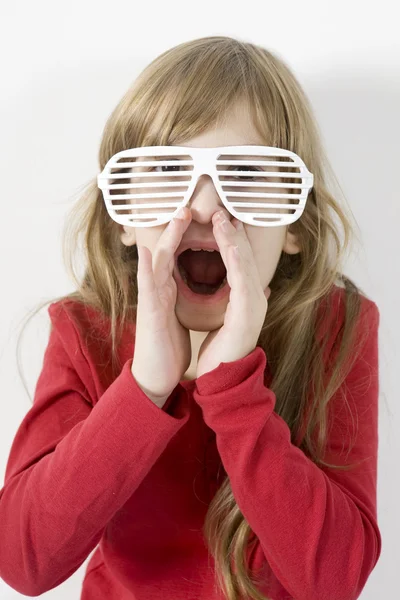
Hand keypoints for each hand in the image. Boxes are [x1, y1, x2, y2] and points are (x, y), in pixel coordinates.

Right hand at [131, 208, 191, 405]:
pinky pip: (148, 287)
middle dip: (178, 228)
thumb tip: (204, 289)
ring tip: (176, 216)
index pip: (180, 256)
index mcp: (170, 290)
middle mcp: (159, 289)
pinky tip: (149, 252)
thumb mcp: (183, 317)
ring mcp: (152, 299)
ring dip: (167, 238)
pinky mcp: (150, 313)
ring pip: (158, 262)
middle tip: (189, 205)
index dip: (190, 237)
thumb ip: (188, 299)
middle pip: (169, 252)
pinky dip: (147, 268)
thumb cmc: (169, 347)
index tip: (205, 221)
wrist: (156, 375)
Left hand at [196, 212, 270, 378]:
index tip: (226, 217)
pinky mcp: (246, 315)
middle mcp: (256, 298)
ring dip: (234, 240)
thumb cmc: (222, 348)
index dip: (235, 238)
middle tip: (223, 209)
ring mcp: (254, 306)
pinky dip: (236, 263)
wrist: (222, 377)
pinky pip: (241, 284)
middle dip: (234, 232)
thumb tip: (259, 283)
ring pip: (244, 266)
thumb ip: (242, 299)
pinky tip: (230, 247)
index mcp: (250, 297)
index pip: (242, 261)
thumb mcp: (232, 317)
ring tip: (223, 219)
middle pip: (245, 258)